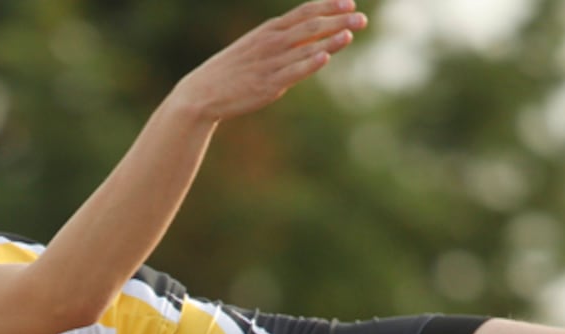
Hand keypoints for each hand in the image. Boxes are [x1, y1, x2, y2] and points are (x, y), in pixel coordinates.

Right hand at [170, 0, 366, 122]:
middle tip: (362, 19)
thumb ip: (283, 43)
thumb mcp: (255, 48)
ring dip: (330, 39)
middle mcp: (272, 43)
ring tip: (351, 33)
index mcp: (269, 31)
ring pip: (305, 47)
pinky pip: (292, 72)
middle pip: (311, 27)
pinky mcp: (267, 86)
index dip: (329, 6)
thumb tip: (310, 41)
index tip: (350, 3)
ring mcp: (270, 64)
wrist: (202, 94)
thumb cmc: (231, 72)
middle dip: (338, 21)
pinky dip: (308, 63)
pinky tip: (324, 56)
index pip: (304, 12)